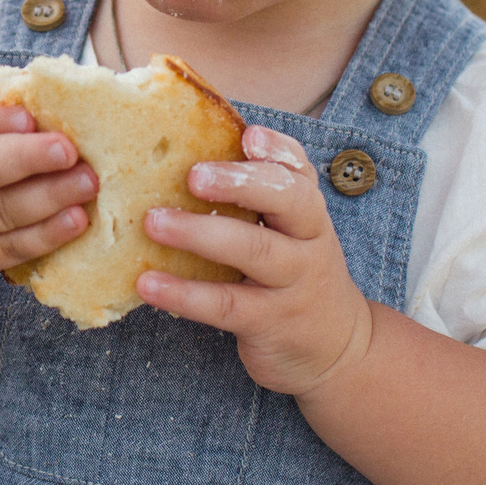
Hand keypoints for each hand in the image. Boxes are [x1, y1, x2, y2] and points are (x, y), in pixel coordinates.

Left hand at [137, 125, 373, 397]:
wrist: (337, 349)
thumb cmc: (293, 273)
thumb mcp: (290, 234)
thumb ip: (255, 197)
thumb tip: (185, 154)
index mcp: (307, 213)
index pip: (299, 173)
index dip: (278, 150)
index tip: (249, 135)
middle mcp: (308, 243)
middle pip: (288, 203)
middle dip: (240, 184)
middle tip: (192, 175)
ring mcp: (293, 284)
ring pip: (254, 251)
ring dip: (200, 233)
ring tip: (153, 222)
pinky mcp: (269, 323)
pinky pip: (226, 304)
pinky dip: (184, 293)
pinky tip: (148, 283)